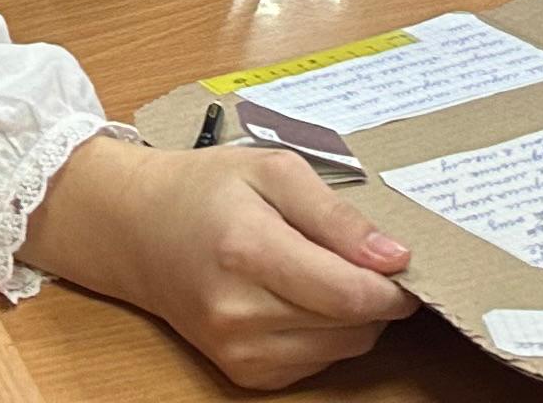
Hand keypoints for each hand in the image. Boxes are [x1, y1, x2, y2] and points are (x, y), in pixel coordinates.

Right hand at [22, 137, 410, 390]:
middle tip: (365, 256)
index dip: (394, 285)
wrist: (136, 230)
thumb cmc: (206, 189)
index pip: (349, 294)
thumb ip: (337, 215)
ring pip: (342, 349)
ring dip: (354, 316)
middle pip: (353, 326)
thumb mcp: (274, 170)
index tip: (406, 261)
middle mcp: (239, 312)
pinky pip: (317, 363)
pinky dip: (326, 333)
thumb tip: (394, 256)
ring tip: (328, 271)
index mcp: (248, 251)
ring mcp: (237, 350)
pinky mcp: (241, 373)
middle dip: (376, 295)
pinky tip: (303, 297)